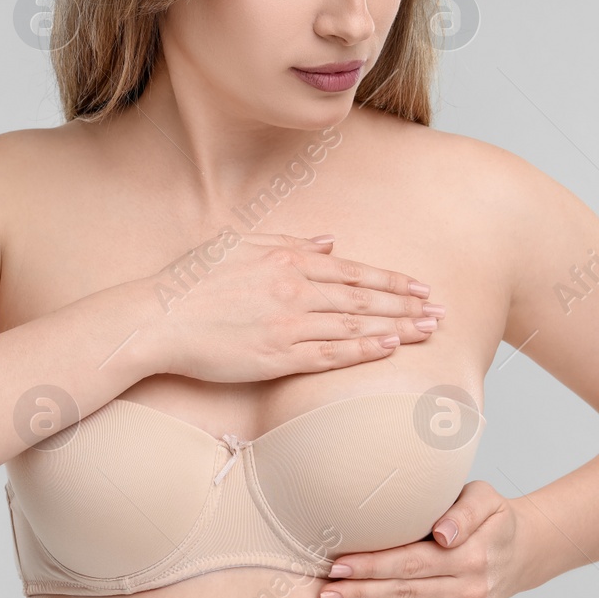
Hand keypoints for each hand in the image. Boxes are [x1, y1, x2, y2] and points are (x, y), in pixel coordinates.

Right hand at [148, 232, 444, 382]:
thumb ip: (289, 241)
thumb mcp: (240, 244)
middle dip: (407, 305)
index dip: (391, 281)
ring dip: (397, 327)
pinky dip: (363, 350)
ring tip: (429, 331)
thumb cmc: (192, 281)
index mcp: (288, 260)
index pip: (354, 272)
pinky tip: (389, 348)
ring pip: (356, 325)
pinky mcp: (277, 356)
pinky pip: (331, 353)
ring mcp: (289, 324)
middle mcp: (295, 289)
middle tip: (442, 312)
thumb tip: (329, 242)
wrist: (156, 318)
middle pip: (364, 299)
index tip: (420, 287)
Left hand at [318, 480, 518, 597]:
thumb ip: (464, 512)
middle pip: (403, 592)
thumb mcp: (485, 499)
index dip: (372, 565)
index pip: (410, 562)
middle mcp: (469, 591)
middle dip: (359, 593)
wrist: (523, 553)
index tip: (338, 565)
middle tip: (324, 594)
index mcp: (471, 556)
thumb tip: (444, 533)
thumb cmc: (493, 519)